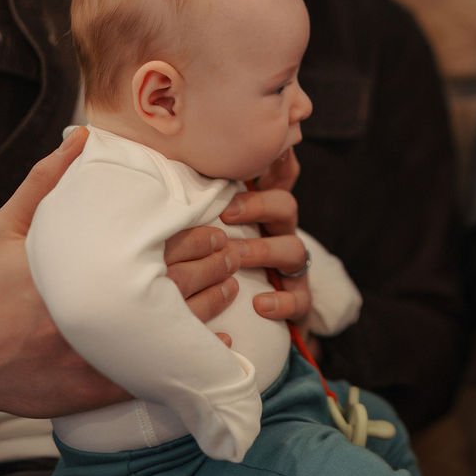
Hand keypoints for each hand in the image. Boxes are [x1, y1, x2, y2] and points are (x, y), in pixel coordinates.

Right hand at [0, 130, 252, 416]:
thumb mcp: (12, 227)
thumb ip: (47, 181)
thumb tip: (81, 138)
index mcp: (91, 267)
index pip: (162, 246)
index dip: (197, 235)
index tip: (213, 226)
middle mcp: (104, 308)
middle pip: (180, 282)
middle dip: (213, 263)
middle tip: (231, 251)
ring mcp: (106, 351)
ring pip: (178, 326)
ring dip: (212, 302)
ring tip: (232, 284)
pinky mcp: (103, 387)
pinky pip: (161, 372)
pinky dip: (193, 357)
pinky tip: (217, 346)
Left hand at [220, 149, 312, 325]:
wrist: (244, 321)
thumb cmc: (217, 267)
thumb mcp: (210, 230)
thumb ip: (203, 203)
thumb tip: (176, 162)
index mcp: (262, 214)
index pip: (279, 178)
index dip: (276, 162)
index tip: (257, 155)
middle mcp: (280, 234)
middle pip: (286, 206)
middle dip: (259, 205)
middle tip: (227, 213)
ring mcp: (291, 268)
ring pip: (293, 249)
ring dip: (263, 250)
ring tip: (235, 257)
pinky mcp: (297, 300)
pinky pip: (299, 298)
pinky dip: (281, 300)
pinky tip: (259, 303)